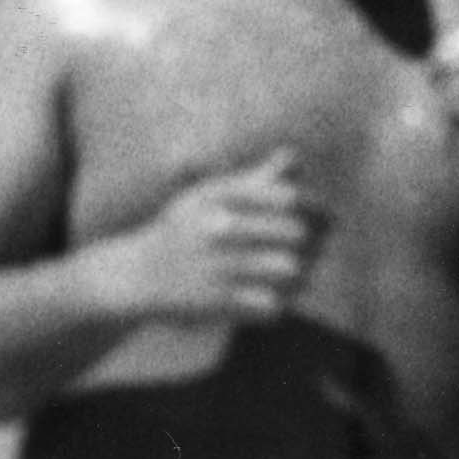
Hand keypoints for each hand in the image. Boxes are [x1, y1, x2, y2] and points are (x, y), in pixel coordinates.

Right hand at [91, 153, 321, 326]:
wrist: (133, 275)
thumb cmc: (183, 231)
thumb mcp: (209, 196)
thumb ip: (256, 179)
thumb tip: (295, 155)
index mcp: (219, 196)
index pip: (290, 197)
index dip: (318, 209)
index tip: (324, 220)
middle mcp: (218, 226)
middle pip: (297, 232)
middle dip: (315, 243)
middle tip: (316, 251)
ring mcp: (217, 264)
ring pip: (290, 268)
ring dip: (303, 274)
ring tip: (300, 276)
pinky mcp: (216, 301)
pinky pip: (272, 303)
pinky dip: (280, 302)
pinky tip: (275, 298)